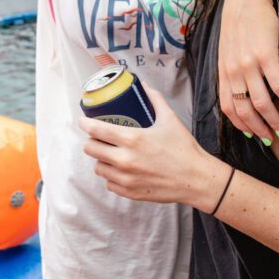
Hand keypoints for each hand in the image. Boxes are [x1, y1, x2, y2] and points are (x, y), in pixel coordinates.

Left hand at [79, 88, 212, 207]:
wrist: (196, 179)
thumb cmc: (183, 148)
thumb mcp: (169, 118)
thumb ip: (154, 99)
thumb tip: (143, 86)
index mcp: (133, 139)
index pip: (96, 130)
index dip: (85, 124)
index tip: (83, 120)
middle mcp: (125, 160)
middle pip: (91, 149)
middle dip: (91, 141)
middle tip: (97, 137)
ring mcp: (126, 178)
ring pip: (98, 167)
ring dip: (100, 159)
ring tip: (108, 153)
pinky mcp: (130, 192)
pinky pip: (109, 183)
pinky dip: (111, 175)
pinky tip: (118, 169)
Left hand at [218, 0, 278, 143]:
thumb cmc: (238, 23)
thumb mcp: (226, 49)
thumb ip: (231, 70)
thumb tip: (240, 90)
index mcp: (223, 70)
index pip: (228, 108)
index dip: (240, 125)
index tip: (253, 135)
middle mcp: (233, 70)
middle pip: (244, 110)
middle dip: (258, 129)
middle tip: (271, 139)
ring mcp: (249, 63)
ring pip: (261, 102)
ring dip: (273, 121)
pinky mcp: (266, 55)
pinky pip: (278, 86)